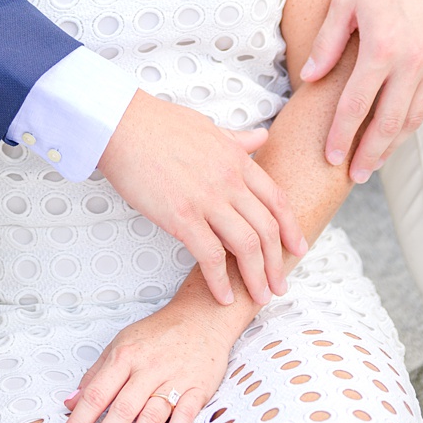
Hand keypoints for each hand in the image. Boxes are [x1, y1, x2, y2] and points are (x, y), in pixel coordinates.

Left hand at [53, 300, 237, 422]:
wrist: (203, 315)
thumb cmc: (161, 332)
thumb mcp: (123, 343)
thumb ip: (97, 373)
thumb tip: (72, 402)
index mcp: (125, 356)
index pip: (95, 394)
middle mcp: (149, 368)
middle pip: (122, 408)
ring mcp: (175, 378)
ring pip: (151, 414)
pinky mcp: (199, 387)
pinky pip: (186, 412)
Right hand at [96, 93, 306, 307]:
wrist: (123, 126)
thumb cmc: (160, 125)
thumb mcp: (210, 128)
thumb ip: (238, 140)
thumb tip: (261, 137)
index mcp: (238, 160)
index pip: (276, 200)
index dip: (290, 228)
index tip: (299, 248)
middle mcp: (230, 181)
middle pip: (266, 228)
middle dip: (277, 261)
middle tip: (280, 285)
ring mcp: (208, 199)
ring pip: (246, 245)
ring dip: (256, 276)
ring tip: (260, 296)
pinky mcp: (181, 216)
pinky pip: (211, 255)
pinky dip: (221, 280)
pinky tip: (224, 297)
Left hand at [298, 0, 422, 182]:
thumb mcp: (344, 0)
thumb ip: (326, 43)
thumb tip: (309, 79)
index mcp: (382, 48)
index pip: (356, 107)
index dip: (342, 137)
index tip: (331, 158)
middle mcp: (414, 61)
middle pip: (390, 124)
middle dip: (370, 154)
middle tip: (355, 175)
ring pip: (414, 117)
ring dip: (394, 143)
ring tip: (376, 159)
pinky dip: (412, 118)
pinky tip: (397, 127)